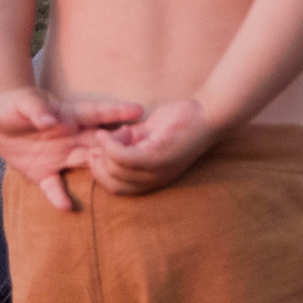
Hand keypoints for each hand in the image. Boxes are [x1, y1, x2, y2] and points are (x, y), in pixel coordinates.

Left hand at [0, 87, 143, 212]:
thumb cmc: (14, 104)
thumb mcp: (22, 101)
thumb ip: (36, 108)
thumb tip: (49, 120)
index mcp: (69, 116)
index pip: (98, 114)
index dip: (118, 112)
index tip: (140, 110)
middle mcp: (72, 137)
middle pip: (101, 143)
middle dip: (120, 146)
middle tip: (142, 150)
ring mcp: (60, 156)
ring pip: (87, 165)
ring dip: (101, 171)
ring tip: (119, 180)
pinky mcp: (44, 172)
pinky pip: (54, 186)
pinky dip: (60, 197)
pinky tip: (66, 208)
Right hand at [83, 98, 221, 197]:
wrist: (207, 113)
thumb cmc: (179, 121)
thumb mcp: (148, 136)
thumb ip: (129, 143)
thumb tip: (106, 145)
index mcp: (154, 178)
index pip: (118, 189)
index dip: (101, 174)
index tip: (95, 154)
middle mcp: (155, 180)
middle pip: (113, 184)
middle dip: (98, 165)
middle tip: (99, 145)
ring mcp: (157, 171)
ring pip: (114, 170)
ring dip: (104, 151)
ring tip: (111, 134)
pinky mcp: (157, 158)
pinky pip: (121, 158)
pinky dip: (109, 145)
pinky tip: (109, 132)